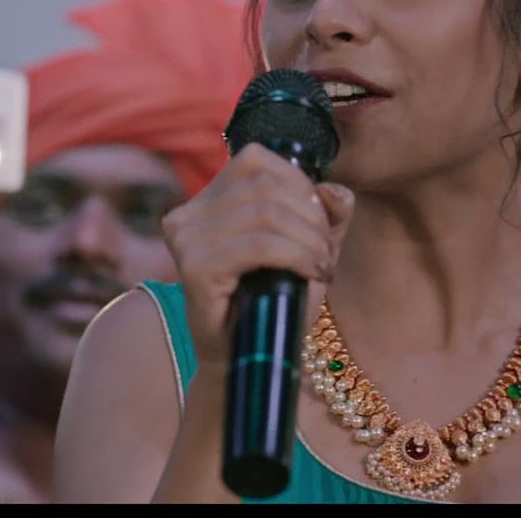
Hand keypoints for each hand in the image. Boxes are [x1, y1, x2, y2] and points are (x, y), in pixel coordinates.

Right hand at [161, 143, 354, 368]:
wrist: (249, 359)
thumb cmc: (276, 301)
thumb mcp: (309, 247)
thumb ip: (327, 214)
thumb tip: (333, 190)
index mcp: (206, 199)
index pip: (255, 161)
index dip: (299, 184)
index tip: (320, 222)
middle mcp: (188, 214)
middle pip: (264, 185)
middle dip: (310, 215)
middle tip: (325, 251)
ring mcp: (187, 240)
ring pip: (265, 214)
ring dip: (309, 239)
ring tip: (322, 265)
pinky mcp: (196, 268)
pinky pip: (259, 246)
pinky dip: (297, 256)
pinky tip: (312, 274)